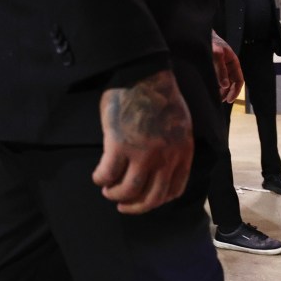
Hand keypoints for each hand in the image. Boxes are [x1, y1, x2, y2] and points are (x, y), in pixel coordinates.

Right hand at [92, 69, 192, 214]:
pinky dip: (101, 179)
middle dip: (135, 206)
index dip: (156, 200)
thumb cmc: (158, 94)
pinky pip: (108, 173)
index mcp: (182, 151)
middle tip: (122, 205)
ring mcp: (143, 153)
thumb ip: (174, 146)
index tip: (144, 200)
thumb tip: (162, 165)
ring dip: (116, 195)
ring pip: (128, 190)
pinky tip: (98, 176)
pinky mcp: (119, 145)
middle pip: (151, 197)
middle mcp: (165, 157)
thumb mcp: (179, 124)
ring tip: (107, 190)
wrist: (141, 74)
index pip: (173, 189)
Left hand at [211, 31, 243, 102]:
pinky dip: (214, 86)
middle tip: (220, 101)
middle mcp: (228, 66)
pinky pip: (216, 79)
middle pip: (231, 83)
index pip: (239, 80)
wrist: (200, 34)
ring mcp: (220, 67)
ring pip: (223, 82)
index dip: (235, 91)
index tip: (229, 99)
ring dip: (221, 91)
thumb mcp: (216, 54)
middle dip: (227, 93)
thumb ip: (221, 69)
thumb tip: (225, 85)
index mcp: (233, 62)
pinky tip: (210, 90)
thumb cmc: (211, 41)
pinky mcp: (212, 68)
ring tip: (215, 98)